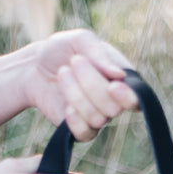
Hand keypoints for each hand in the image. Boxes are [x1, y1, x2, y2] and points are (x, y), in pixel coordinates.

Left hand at [24, 29, 138, 140]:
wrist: (35, 66)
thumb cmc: (63, 50)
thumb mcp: (81, 40)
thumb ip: (100, 54)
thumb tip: (120, 75)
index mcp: (121, 80)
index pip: (137, 99)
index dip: (128, 97)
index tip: (112, 86)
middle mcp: (113, 102)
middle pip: (114, 108)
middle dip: (91, 84)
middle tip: (75, 61)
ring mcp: (97, 117)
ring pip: (97, 119)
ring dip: (76, 94)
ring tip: (62, 73)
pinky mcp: (80, 129)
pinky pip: (86, 134)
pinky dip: (76, 120)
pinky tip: (67, 107)